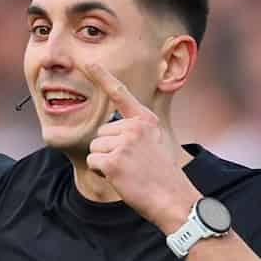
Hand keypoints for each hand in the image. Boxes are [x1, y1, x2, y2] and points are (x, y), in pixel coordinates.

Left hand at [82, 64, 199, 231]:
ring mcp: (124, 143)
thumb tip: (110, 132)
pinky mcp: (113, 160)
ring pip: (95, 148)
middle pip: (101, 133)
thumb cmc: (162, 177)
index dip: (102, 76)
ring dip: (105, 163)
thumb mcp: (155, 144)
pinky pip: (93, 162)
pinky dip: (101, 173)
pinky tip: (121, 178)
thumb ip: (135, 133)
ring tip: (128, 172)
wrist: (173, 199)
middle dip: (109, 151)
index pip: (120, 94)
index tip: (86, 62)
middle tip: (131, 165)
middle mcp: (135, 127)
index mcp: (145, 120)